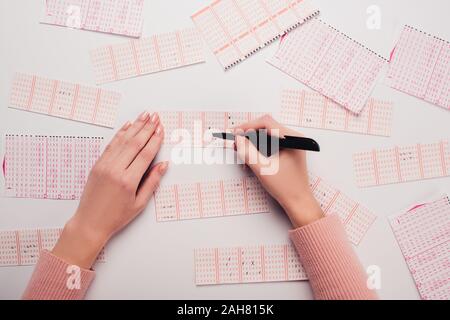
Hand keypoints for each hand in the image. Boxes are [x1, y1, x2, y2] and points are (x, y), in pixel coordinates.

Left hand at [52, 112, 167, 268]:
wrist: (90, 223)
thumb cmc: (116, 216)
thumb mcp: (139, 203)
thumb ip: (152, 182)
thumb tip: (163, 165)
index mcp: (128, 181)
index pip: (145, 155)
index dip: (155, 140)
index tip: (161, 130)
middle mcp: (115, 170)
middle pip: (135, 143)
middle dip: (147, 128)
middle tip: (155, 117)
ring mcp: (104, 166)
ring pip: (123, 141)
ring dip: (135, 126)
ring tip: (144, 115)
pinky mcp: (97, 165)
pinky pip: (111, 145)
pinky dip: (120, 133)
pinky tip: (128, 125)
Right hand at [234, 115, 323, 228]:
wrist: (298, 201)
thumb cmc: (286, 187)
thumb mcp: (263, 168)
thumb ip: (248, 152)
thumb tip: (238, 139)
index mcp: (292, 139)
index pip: (267, 123)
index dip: (248, 126)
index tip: (236, 133)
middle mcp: (294, 138)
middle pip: (267, 127)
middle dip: (249, 134)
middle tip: (236, 142)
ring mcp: (292, 144)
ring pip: (267, 135)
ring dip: (253, 141)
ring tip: (242, 151)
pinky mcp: (288, 150)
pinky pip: (271, 142)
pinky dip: (259, 147)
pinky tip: (251, 156)